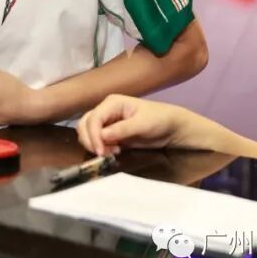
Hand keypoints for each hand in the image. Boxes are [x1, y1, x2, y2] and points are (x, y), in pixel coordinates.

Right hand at [78, 94, 192, 155]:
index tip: (100, 151)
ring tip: (111, 153)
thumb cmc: (160, 120)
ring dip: (95, 145)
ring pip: (88, 133)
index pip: (93, 118)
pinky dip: (101, 149)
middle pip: (85, 124)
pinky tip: (114, 152)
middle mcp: (106, 111)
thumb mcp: (142, 124)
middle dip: (90, 140)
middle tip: (103, 154)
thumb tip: (102, 136)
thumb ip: (122, 129)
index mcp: (112, 103)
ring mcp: (108, 123)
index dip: (93, 135)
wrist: (172, 129)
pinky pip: (98, 142)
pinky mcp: (111, 135)